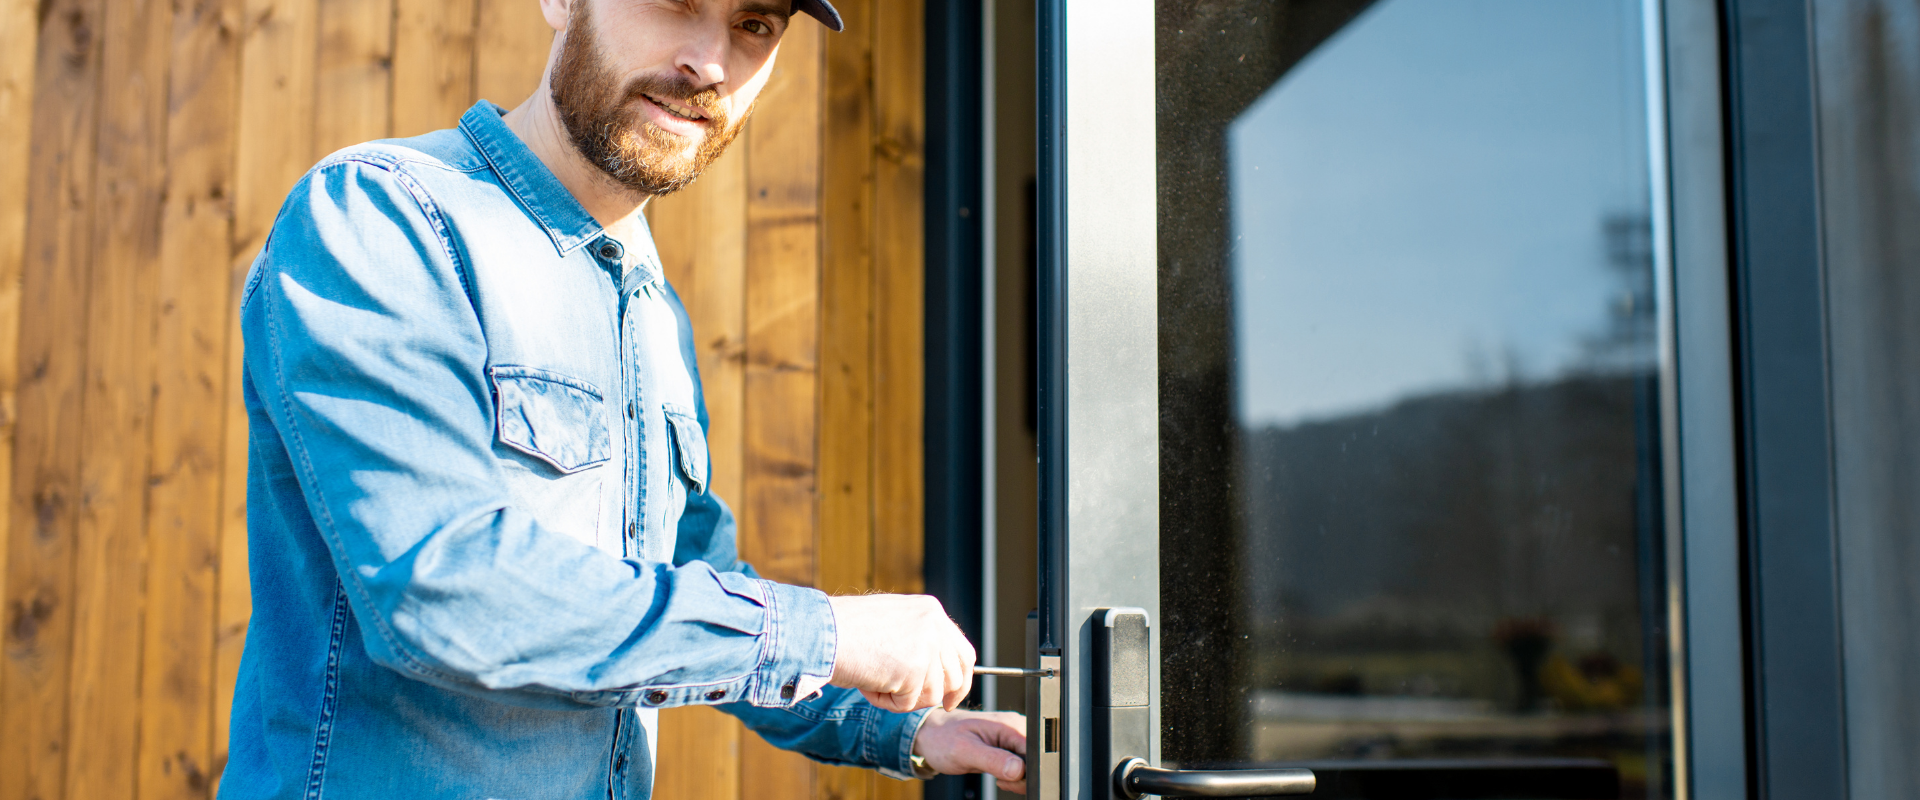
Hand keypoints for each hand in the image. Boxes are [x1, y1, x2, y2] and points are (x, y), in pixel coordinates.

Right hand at [827, 594, 976, 712]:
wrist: (819, 631)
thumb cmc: (844, 629)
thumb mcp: (891, 623)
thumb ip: (917, 639)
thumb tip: (936, 671)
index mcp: (931, 610)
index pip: (963, 651)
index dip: (959, 680)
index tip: (949, 699)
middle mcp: (935, 624)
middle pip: (954, 676)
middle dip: (934, 696)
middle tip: (909, 702)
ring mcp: (927, 645)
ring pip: (931, 695)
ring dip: (902, 697)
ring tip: (873, 680)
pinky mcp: (914, 669)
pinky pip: (908, 704)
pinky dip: (886, 702)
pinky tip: (867, 683)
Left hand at [912, 709, 1027, 792]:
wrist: (932, 735)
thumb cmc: (943, 738)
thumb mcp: (965, 751)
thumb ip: (993, 760)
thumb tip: (1018, 769)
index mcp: (1010, 725)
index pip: (1036, 751)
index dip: (1027, 770)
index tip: (1006, 776)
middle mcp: (1015, 728)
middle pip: (1036, 760)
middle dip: (1020, 776)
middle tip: (997, 776)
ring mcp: (1013, 738)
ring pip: (1029, 766)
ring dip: (1014, 777)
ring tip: (992, 771)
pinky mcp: (1008, 748)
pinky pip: (1020, 767)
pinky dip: (1010, 776)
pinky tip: (996, 772)